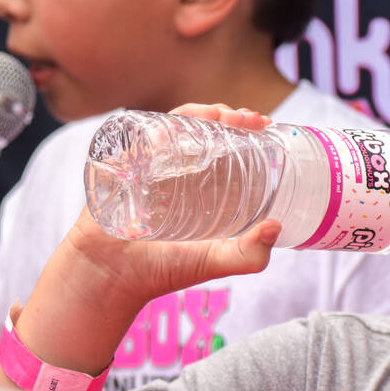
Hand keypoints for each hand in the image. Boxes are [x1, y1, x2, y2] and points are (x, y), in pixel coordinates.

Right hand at [64, 102, 279, 309]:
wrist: (112, 277)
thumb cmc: (164, 270)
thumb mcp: (216, 262)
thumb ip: (250, 255)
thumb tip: (277, 227)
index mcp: (199, 183)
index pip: (225, 145)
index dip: (244, 131)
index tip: (264, 125)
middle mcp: (174, 168)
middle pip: (202, 127)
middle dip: (227, 115)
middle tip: (249, 119)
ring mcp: (147, 164)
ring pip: (173, 124)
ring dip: (199, 112)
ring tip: (222, 116)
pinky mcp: (121, 164)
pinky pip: (138, 135)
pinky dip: (157, 125)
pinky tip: (178, 125)